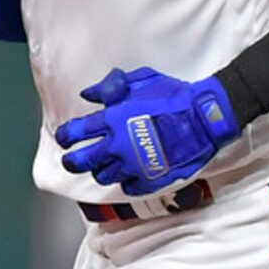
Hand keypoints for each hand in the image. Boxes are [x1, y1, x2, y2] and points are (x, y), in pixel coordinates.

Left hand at [55, 65, 240, 195]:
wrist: (204, 118)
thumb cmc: (173, 96)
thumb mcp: (141, 80)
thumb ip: (111, 86)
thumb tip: (88, 94)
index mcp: (113, 120)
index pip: (75, 132)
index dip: (65, 136)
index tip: (65, 139)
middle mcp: (118, 146)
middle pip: (82, 161)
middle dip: (72, 161)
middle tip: (71, 160)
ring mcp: (133, 165)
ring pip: (103, 176)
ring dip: (100, 170)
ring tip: (104, 165)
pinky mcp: (149, 180)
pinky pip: (127, 187)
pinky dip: (125, 181)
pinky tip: (129, 173)